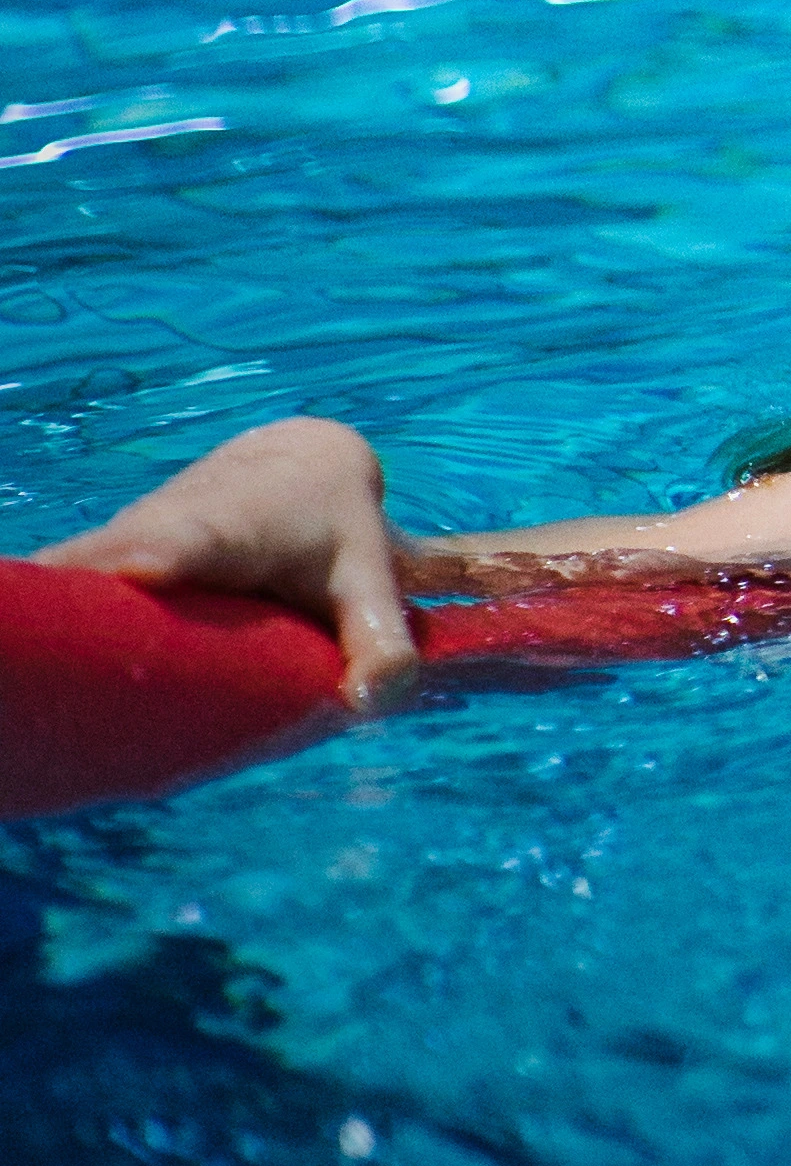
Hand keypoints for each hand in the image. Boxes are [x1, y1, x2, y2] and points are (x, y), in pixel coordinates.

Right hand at [35, 415, 420, 700]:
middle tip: (36, 665)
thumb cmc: (333, 531)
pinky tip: (21, 675)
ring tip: (21, 679)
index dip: (160, 554)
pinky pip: (59, 593)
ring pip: (64, 581)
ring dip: (46, 624)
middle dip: (70, 609)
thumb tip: (374, 703)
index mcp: (231, 530)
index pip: (189, 538)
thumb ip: (379, 639)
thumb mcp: (368, 581)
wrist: (297, 463)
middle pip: (99, 566)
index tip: (136, 571)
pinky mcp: (93, 560)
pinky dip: (43, 624)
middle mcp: (159, 528)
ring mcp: (116, 542)